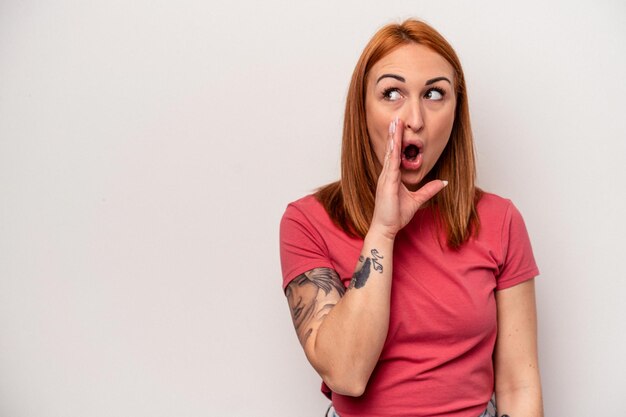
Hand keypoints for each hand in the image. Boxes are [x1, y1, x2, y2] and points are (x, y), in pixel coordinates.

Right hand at [369, 117, 446, 239]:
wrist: (386, 228)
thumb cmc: (395, 216)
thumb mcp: (417, 200)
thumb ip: (429, 189)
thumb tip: (443, 182)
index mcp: (392, 177)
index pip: (395, 155)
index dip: (397, 141)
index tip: (399, 128)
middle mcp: (387, 175)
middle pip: (391, 150)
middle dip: (393, 134)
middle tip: (396, 119)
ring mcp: (385, 178)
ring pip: (390, 154)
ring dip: (392, 138)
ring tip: (394, 124)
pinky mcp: (387, 183)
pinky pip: (391, 164)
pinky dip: (393, 152)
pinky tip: (395, 142)